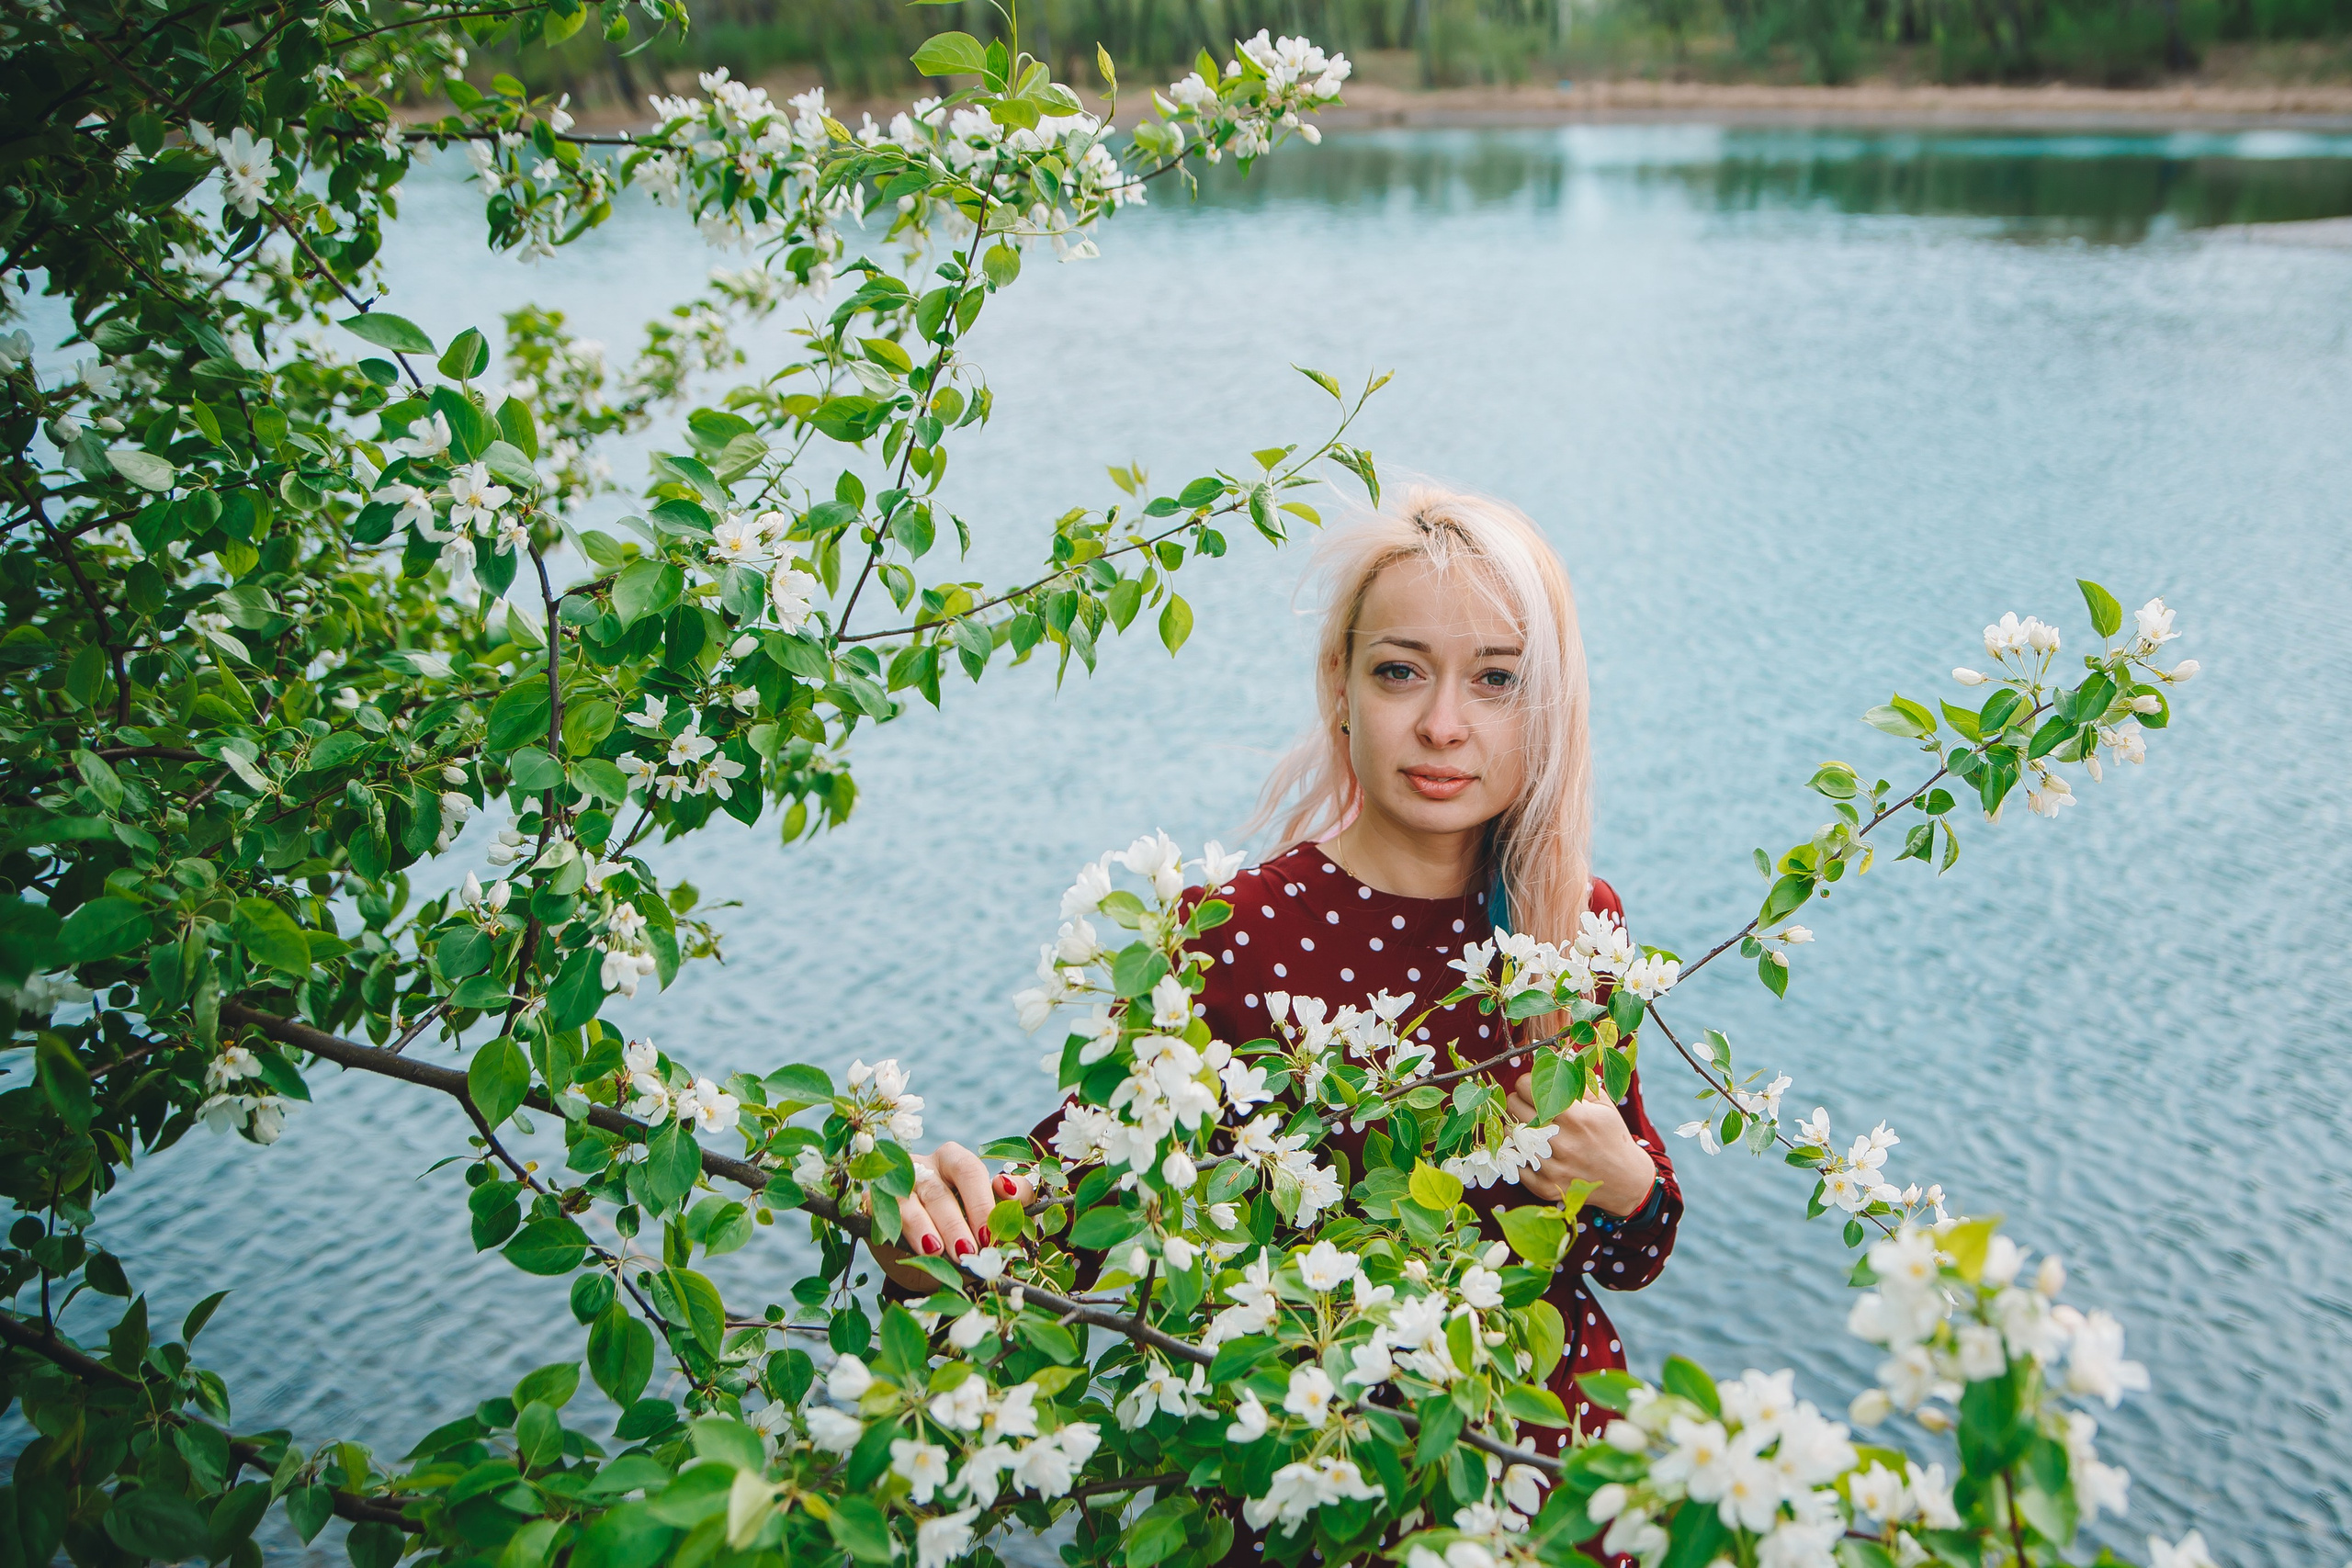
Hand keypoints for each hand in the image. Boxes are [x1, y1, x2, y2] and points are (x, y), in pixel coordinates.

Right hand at [869, 1141, 1034, 1293]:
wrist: (926, 1265)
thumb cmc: (964, 1233)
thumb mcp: (990, 1222)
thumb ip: (1011, 1203)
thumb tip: (1009, 1188)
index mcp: (955, 1162)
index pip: (969, 1169)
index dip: (981, 1201)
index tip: (991, 1234)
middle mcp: (924, 1167)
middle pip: (939, 1189)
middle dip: (955, 1223)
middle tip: (969, 1252)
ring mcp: (895, 1184)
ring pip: (909, 1201)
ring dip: (925, 1228)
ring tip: (938, 1253)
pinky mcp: (873, 1203)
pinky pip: (882, 1212)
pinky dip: (898, 1229)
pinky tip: (912, 1247)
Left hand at [1506, 1075, 1656, 1216]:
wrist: (1625, 1180)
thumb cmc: (1612, 1136)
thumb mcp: (1603, 1104)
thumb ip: (1577, 1082)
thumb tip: (1552, 1062)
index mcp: (1576, 1117)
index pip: (1528, 1087)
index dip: (1528, 1082)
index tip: (1534, 1086)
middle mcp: (1562, 1142)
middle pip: (1514, 1108)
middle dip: (1518, 1101)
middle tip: (1528, 1105)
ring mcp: (1553, 1167)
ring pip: (1510, 1135)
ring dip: (1515, 1127)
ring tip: (1527, 1126)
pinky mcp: (1545, 1187)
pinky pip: (1515, 1164)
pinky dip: (1518, 1154)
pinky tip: (1529, 1148)